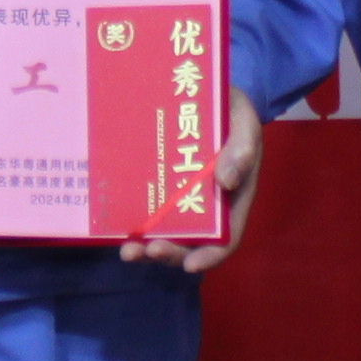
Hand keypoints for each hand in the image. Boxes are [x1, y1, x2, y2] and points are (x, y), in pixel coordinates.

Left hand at [124, 92, 263, 273]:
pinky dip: (134, 225)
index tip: (190, 266)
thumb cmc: (233, 113)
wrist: (209, 95)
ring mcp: (181, 200)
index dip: (209, 256)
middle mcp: (207, 208)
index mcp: (233, 200)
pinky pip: (147, 211)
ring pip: (166, 234)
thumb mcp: (245, 124)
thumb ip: (242, 149)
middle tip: (149, 250)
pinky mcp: (159, 187)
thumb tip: (227, 181)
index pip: (226, 239)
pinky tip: (116, 228)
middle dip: (170, 253)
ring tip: (128, 250)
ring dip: (147, 247)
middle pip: (190, 244)